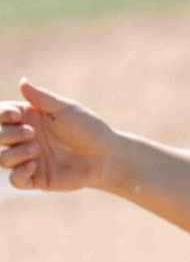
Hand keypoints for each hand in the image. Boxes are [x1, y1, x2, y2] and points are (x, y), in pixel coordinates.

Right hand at [1, 79, 118, 192]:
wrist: (107, 155)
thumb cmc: (89, 128)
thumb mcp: (66, 110)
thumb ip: (42, 98)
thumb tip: (22, 81)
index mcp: (28, 119)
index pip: (1, 115)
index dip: (1, 115)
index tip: (15, 116)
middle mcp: (24, 139)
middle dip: (8, 134)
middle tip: (31, 133)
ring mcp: (28, 159)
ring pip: (2, 158)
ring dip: (15, 153)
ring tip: (36, 149)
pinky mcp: (36, 178)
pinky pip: (15, 179)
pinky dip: (18, 174)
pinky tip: (34, 166)